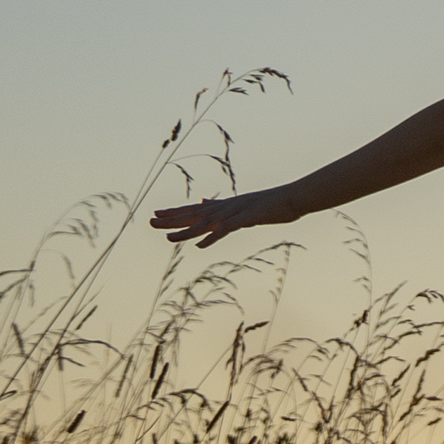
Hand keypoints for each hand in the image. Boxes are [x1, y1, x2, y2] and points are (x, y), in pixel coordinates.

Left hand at [146, 188, 272, 248]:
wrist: (293, 198)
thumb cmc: (270, 203)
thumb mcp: (241, 205)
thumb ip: (220, 206)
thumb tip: (203, 202)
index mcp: (223, 206)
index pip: (193, 210)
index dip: (174, 213)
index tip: (155, 215)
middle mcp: (225, 208)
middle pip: (194, 215)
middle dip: (171, 220)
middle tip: (149, 222)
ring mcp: (235, 212)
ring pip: (206, 223)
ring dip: (186, 231)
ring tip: (168, 238)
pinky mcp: (247, 218)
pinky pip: (227, 229)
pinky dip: (214, 236)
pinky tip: (201, 245)